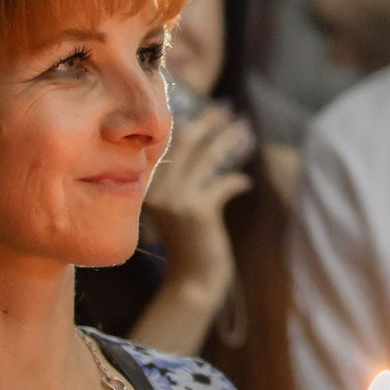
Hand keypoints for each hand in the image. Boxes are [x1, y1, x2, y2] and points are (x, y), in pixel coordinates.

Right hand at [147, 104, 256, 247]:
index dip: (188, 121)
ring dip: (229, 140)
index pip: (165, 141)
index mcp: (145, 184)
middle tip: (228, 108)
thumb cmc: (187, 242)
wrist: (191, 281)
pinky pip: (223, 183)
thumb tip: (200, 139)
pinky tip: (245, 182)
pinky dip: (236, 181)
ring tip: (244, 129)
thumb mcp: (174, 206)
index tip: (209, 109)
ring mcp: (176, 199)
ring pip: (207, 157)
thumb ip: (178, 178)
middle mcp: (156, 188)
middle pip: (186, 140)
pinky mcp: (198, 211)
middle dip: (210, 121)